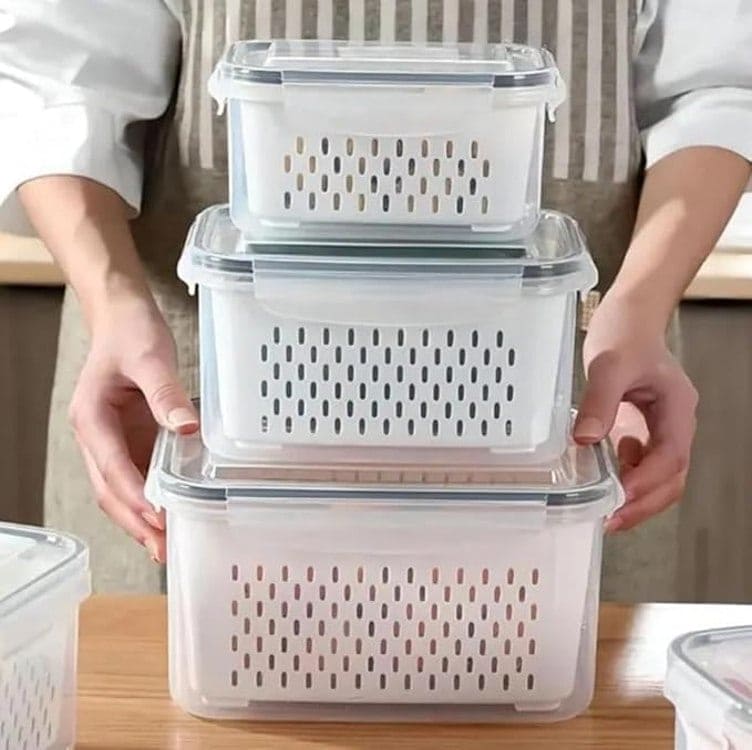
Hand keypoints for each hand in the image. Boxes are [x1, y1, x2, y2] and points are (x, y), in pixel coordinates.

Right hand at [68, 294, 197, 562]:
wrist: (123, 316)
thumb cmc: (130, 333)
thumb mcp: (151, 358)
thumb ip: (166, 394)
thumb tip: (187, 428)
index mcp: (92, 418)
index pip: (111, 466)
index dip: (134, 496)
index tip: (157, 519)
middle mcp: (96, 435)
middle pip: (110, 489)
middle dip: (135, 521)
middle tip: (163, 549)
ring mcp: (112, 440)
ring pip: (120, 489)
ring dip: (140, 518)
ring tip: (165, 547)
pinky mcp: (130, 438)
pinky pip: (136, 475)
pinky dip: (149, 499)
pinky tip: (168, 516)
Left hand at [574, 293, 697, 531]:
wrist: (628, 315)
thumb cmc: (625, 332)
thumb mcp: (608, 364)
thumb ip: (599, 400)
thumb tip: (585, 439)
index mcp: (676, 408)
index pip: (671, 456)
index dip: (648, 482)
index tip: (621, 499)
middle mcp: (673, 422)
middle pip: (671, 476)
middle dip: (644, 502)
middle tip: (612, 520)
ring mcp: (659, 427)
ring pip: (659, 475)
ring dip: (636, 495)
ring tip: (607, 509)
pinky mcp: (641, 427)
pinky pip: (640, 462)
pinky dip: (626, 476)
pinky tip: (605, 473)